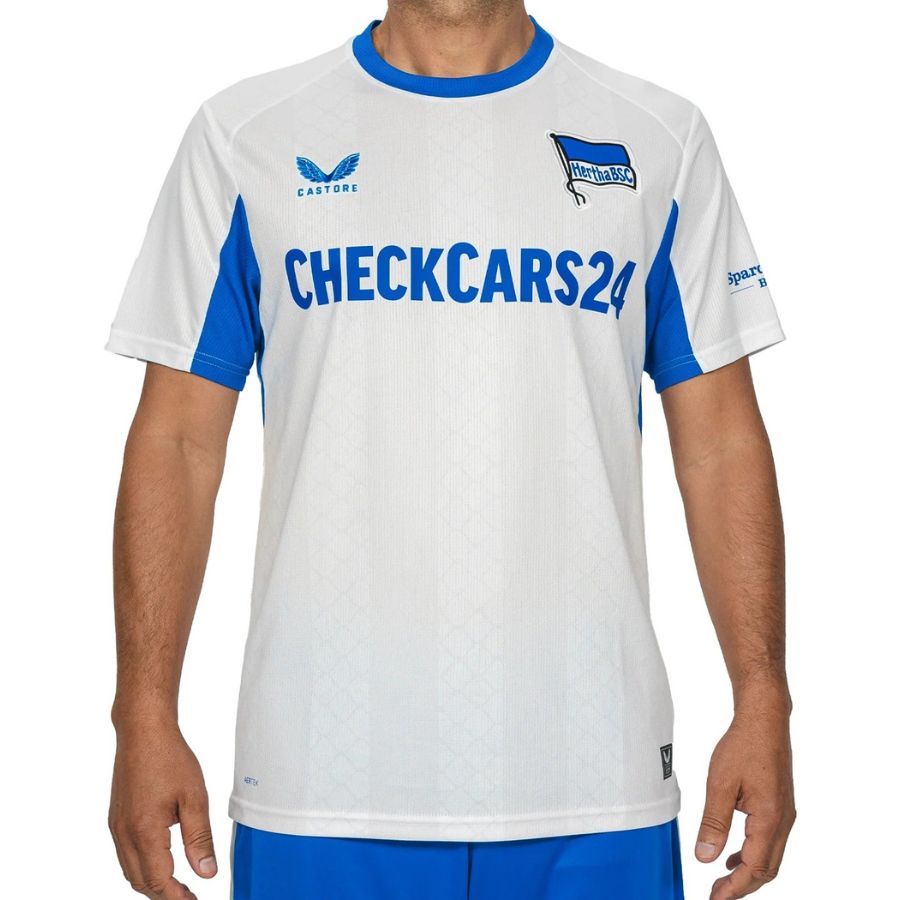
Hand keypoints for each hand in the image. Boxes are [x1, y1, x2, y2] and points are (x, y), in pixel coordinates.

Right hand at [109, 719, 216, 897]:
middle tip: (190, 897)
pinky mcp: (116, 819)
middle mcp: (125, 834)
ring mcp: (116, 827)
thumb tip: (206, 872)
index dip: (177, 898)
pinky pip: (125, 855)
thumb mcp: (194, 798)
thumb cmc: (169, 757)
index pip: (160, 881)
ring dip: (152, 883)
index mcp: (145, 831)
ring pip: (131, 871)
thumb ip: (199, 838)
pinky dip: (142, 867)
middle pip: (142, 882)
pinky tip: (161, 861)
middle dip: (164, 895)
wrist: (143, 731)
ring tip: (178, 885)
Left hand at [695, 690, 795, 898]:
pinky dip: (753, 854)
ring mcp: (785, 814)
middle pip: (767, 869)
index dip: (734, 888)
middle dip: (742, 887)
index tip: (715, 898)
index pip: (754, 868)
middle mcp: (783, 821)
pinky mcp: (780, 805)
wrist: (764, 720)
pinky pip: (770, 841)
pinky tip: (733, 854)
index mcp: (769, 819)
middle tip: (717, 895)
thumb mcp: (720, 783)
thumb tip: (705, 857)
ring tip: (723, 880)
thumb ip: (713, 822)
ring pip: (770, 857)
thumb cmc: (743, 745)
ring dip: (748, 872)